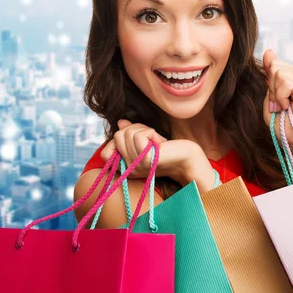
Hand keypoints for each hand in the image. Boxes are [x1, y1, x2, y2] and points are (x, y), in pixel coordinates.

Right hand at [100, 120, 216, 190]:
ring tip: (155, 139)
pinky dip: (150, 132)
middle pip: (117, 136)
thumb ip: (131, 133)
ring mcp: (137, 166)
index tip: (136, 138)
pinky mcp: (146, 159)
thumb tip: (120, 122)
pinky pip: (138, 135)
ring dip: (143, 129)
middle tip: (150, 136)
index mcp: (127, 167)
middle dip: (134, 128)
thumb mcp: (145, 141)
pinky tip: (159, 141)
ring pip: (126, 133)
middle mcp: (129, 169)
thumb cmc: (168, 149)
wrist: (187, 158)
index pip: (105, 153)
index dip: (117, 140)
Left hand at [262, 49, 292, 142]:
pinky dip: (281, 97)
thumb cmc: (279, 118)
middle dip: (272, 87)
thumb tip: (269, 51)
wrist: (289, 136)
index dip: (269, 81)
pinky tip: (288, 106)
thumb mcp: (270, 90)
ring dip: (276, 94)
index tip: (276, 96)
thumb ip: (270, 71)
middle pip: (275, 66)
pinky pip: (286, 83)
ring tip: (283, 105)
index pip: (274, 62)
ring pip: (279, 74)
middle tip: (280, 103)